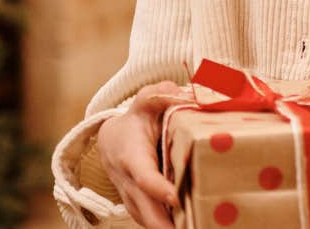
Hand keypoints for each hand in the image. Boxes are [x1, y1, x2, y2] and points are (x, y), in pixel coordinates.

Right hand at [96, 81, 182, 228]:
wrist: (112, 140)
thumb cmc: (137, 119)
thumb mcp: (147, 100)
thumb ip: (161, 94)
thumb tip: (182, 94)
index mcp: (132, 155)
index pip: (143, 176)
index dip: (157, 188)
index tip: (176, 198)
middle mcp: (129, 181)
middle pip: (145, 210)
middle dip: (165, 225)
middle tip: (193, 227)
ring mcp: (132, 197)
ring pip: (147, 220)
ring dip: (167, 228)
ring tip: (197, 227)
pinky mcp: (138, 206)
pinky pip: (151, 221)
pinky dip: (166, 226)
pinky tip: (192, 225)